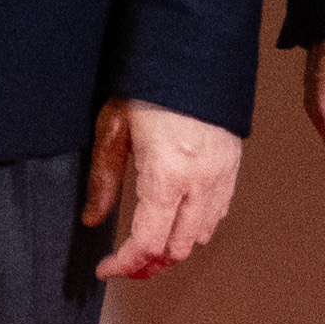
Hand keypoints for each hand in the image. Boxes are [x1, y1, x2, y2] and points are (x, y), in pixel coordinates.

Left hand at [82, 99, 245, 279]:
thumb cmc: (149, 86)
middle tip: (124, 266)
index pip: (148, 243)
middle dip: (149, 265)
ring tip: (148, 251)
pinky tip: (176, 224)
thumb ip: (103, 180)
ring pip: (201, 237)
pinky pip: (217, 216)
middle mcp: (200, 183)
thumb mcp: (113, 129)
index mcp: (168, 175)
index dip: (124, 264)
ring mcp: (221, 177)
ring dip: (173, 250)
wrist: (193, 55)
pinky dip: (196, 231)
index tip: (106, 268)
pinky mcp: (231, 169)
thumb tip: (93, 218)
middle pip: (178, 249)